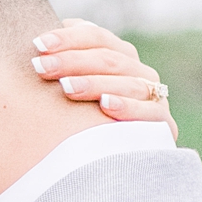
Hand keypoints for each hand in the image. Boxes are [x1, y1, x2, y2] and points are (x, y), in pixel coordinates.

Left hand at [30, 21, 178, 134]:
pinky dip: (129, 107)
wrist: (107, 163)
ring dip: (95, 84)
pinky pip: (151, 112)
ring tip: (66, 87)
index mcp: (119, 55)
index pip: (96, 37)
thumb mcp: (69, 88)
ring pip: (127, 83)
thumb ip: (61, 63)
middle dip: (72, 62)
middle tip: (41, 68)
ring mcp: (154, 96)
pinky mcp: (163, 124)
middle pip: (108, 59)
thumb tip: (37, 42)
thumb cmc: (77, 120)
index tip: (38, 45)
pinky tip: (105, 105)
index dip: (68, 39)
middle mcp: (139, 71)